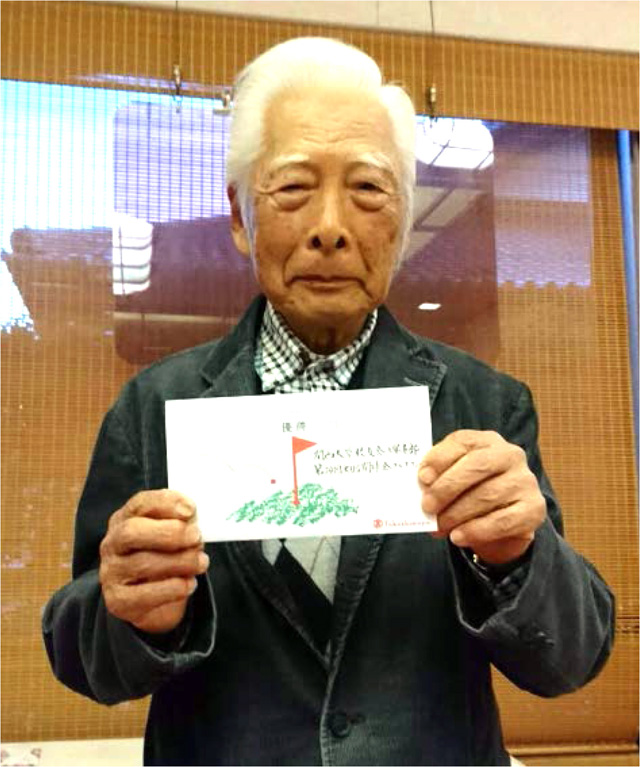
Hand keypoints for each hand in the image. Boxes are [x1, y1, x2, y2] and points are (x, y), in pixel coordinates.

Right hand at [99, 490, 208, 633]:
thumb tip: (191, 518)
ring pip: (143, 563)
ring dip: (180, 562)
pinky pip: (145, 594)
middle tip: (196, 537)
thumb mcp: (174, 532)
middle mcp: (112, 543)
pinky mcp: (118, 601)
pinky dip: (173, 588)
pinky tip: (188, 584)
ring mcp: (111, 572)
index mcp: (125, 518)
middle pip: (131, 531)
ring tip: (200, 562)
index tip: (191, 510)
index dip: (166, 504)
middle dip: (169, 533)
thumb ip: (182, 521)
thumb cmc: (166, 556)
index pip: (140, 504)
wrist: (154, 599)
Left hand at [418, 430, 545, 564]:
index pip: (463, 441)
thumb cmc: (471, 492)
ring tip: (439, 526)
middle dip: (446, 488)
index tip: (422, 478)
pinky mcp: (534, 509)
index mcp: (487, 441)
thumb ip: (439, 476)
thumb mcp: (454, 478)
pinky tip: (458, 537)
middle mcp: (510, 455)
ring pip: (487, 495)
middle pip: (476, 466)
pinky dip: (476, 531)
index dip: (440, 458)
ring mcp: (525, 481)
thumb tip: (424, 483)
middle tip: (427, 506)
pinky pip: (502, 521)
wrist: (502, 521)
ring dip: (457, 514)